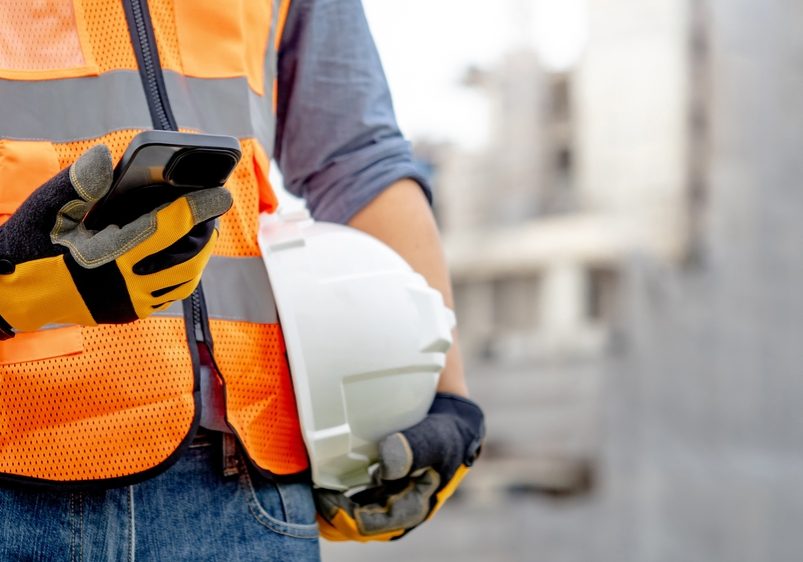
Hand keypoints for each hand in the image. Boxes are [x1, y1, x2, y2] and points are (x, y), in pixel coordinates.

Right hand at [0, 144, 231, 335]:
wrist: (10, 295)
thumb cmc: (28, 245)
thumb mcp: (47, 209)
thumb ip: (78, 183)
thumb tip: (107, 158)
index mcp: (106, 256)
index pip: (166, 228)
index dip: (198, 208)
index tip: (222, 193)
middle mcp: (123, 286)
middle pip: (187, 259)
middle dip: (205, 233)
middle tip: (212, 211)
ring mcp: (128, 305)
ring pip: (183, 281)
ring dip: (198, 255)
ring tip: (201, 231)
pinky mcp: (127, 314)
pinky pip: (169, 294)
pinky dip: (182, 273)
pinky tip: (180, 255)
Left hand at [315, 392, 484, 541]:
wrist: (458, 423)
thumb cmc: (450, 433)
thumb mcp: (438, 438)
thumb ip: (415, 449)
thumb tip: (387, 466)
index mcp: (413, 508)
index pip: (369, 525)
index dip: (341, 516)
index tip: (320, 498)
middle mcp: (399, 510)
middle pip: (356, 526)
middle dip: (329, 518)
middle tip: (303, 500)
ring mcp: (390, 500)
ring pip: (353, 515)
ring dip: (330, 509)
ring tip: (306, 495)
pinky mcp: (383, 487)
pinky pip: (355, 499)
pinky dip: (338, 494)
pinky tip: (321, 482)